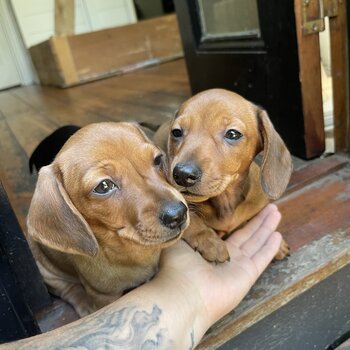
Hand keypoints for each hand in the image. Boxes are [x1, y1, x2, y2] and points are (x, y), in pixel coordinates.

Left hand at [158, 204, 281, 330]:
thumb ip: (187, 227)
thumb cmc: (177, 266)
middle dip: (258, 220)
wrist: (184, 293)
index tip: (246, 208)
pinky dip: (270, 246)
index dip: (238, 221)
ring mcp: (238, 266)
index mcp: (210, 249)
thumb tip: (187, 214)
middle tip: (269, 206)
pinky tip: (278, 234)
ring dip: (267, 227)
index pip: (229, 233)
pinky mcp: (247, 274)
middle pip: (247, 235)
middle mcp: (226, 257)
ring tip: (276, 212)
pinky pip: (261, 256)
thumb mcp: (179, 240)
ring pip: (256, 242)